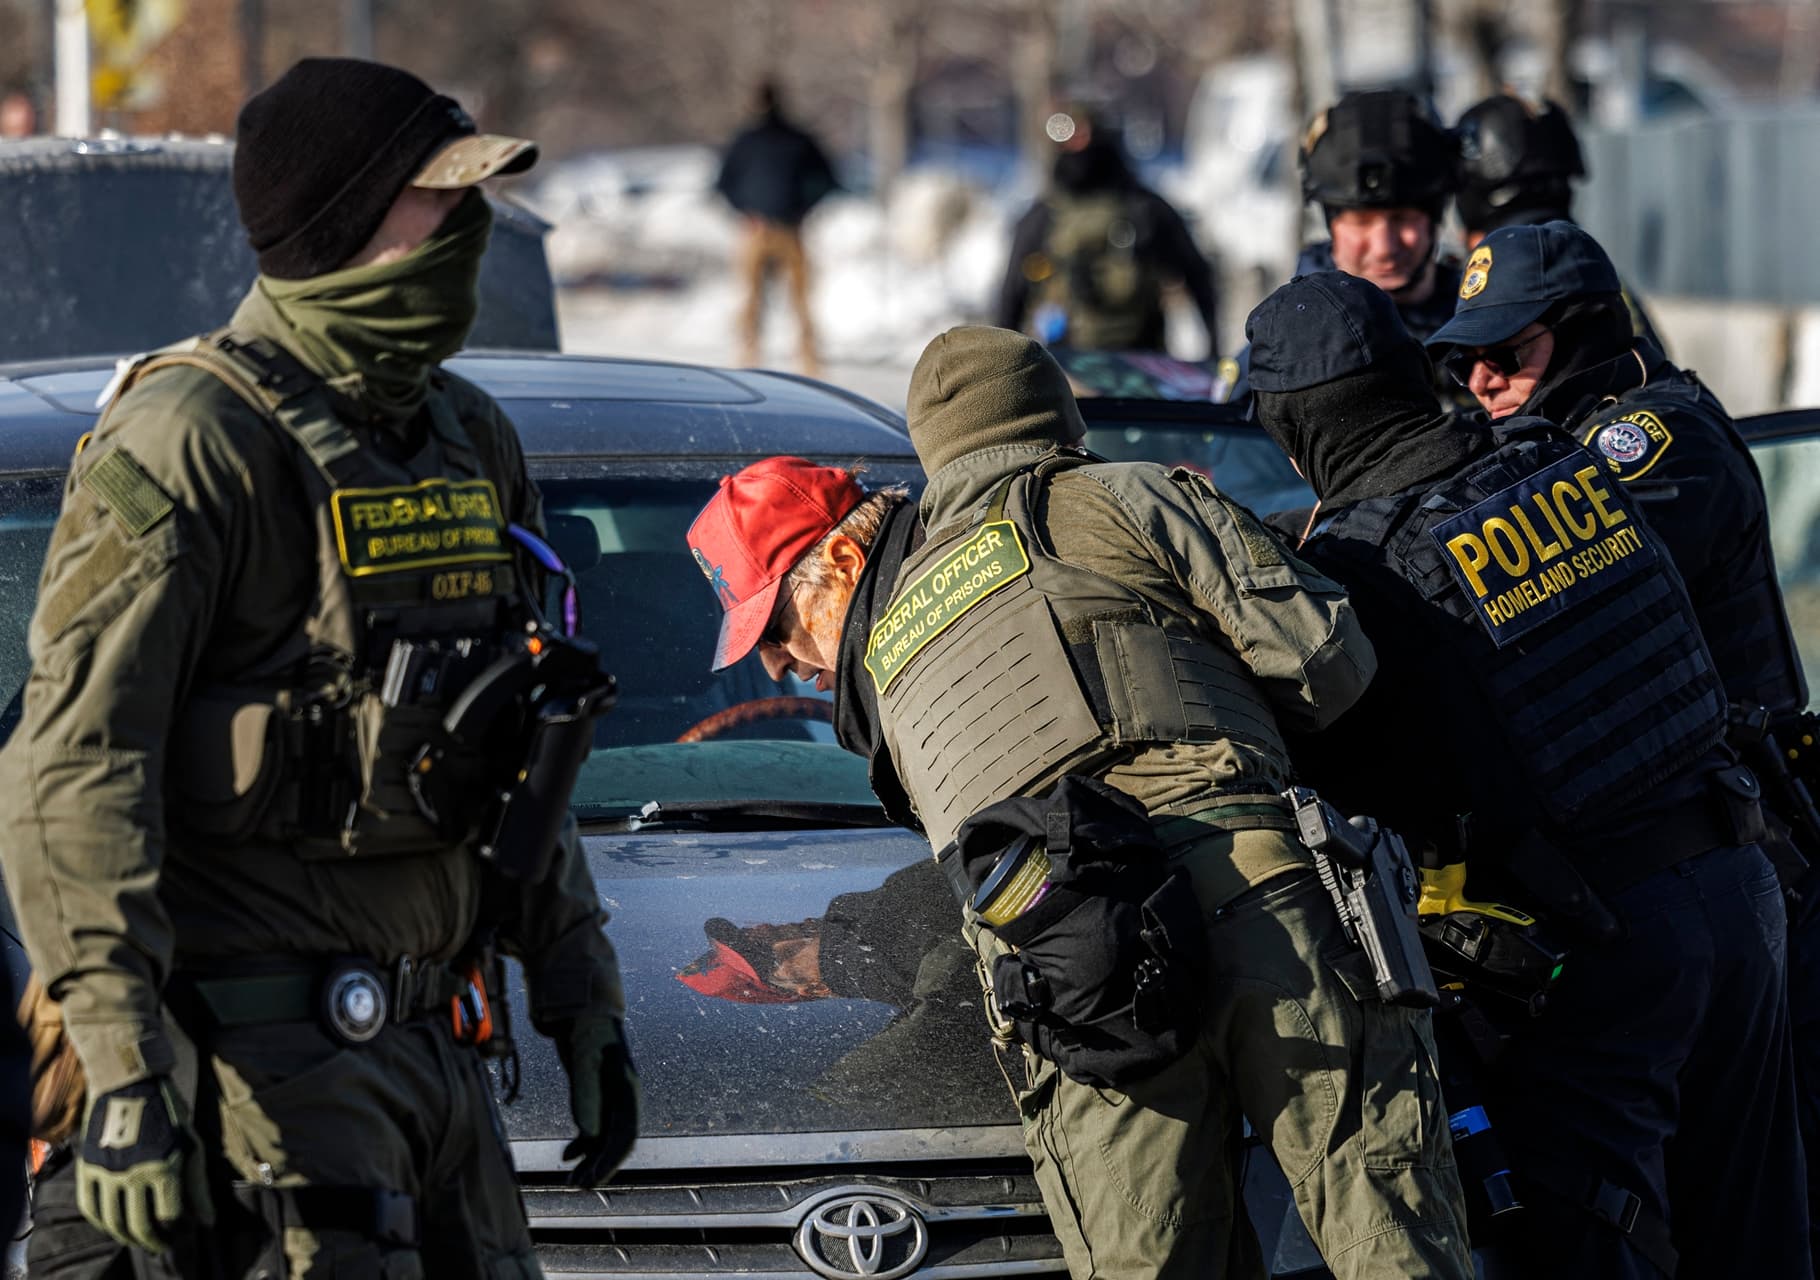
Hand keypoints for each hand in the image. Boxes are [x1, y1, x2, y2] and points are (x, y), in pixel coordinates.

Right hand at [75, 1076, 213, 1251]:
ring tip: (138, 1240)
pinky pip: (90, 1207)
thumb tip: (209, 1222)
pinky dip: (101, 1222)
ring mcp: (106, 1173)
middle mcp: (133, 1174)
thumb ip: (198, 1185)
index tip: (183, 1234)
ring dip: (127, 1237)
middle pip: (141, 1226)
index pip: (171, 1217)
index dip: (179, 1231)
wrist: (128, 1081)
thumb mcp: (190, 1142)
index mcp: (164, 1167)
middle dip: (154, 1242)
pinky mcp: (87, 1168)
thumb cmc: (167, 1109)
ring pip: (114, 1222)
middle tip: (162, 1246)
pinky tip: (112, 1225)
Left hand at [558, 1016, 638, 1186]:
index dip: (609, 1162)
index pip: (624, 1136)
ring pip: (605, 1137)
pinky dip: (583, 1144)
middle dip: (599, 1166)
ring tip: (572, 1178)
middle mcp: (623, 1096)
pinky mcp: (598, 1094)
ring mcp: (611, 1096)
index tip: (591, 1181)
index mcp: (627, 1091)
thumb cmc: (585, 1033)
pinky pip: (595, 1127)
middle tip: (578, 1185)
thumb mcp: (584, 1062)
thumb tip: (588, 1137)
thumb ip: (586, 1097)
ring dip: (590, 1159)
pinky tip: (568, 1155)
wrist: (582, 1008)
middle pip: (616, 1141)